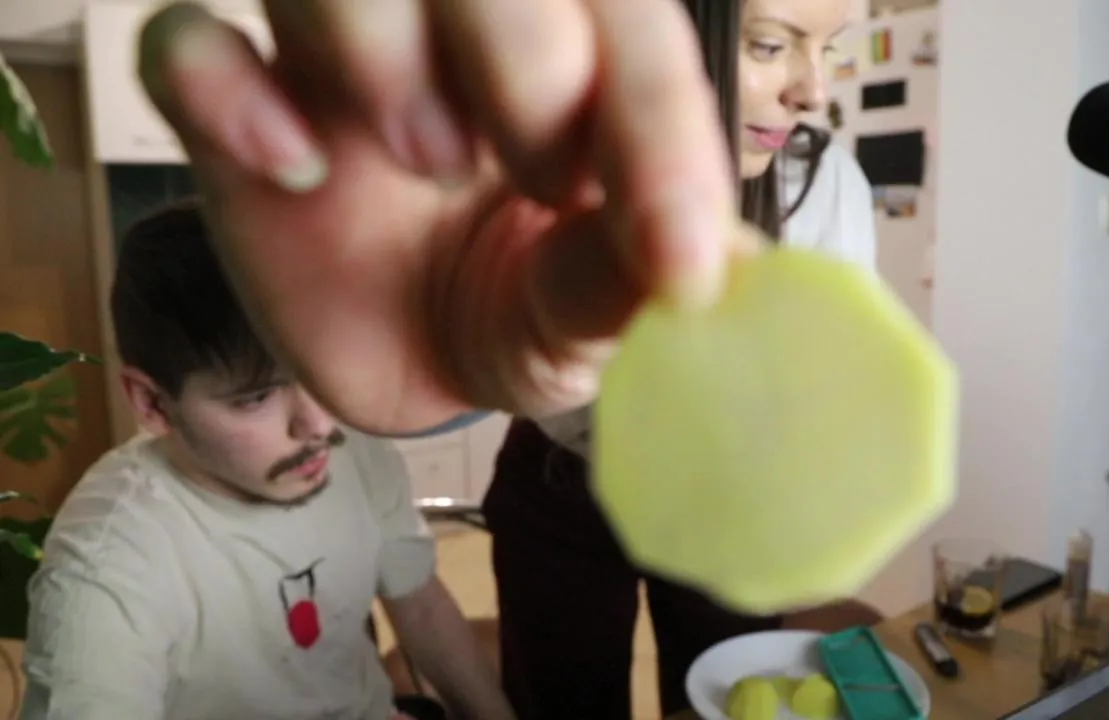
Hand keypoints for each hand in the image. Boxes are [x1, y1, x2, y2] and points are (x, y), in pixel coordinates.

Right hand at [136, 0, 749, 433]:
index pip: (627, 26)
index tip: (669, 251)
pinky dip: (222, 86)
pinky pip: (183, 40)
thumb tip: (701, 267)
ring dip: (383, 51)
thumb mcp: (588, 327)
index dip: (654, 121)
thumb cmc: (520, 315)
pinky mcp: (234, 110)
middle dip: (526, 57)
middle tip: (540, 177)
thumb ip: (633, 281)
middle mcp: (460, 37)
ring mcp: (341, 61)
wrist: (409, 366)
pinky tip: (289, 165)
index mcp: (578, 67)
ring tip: (421, 162)